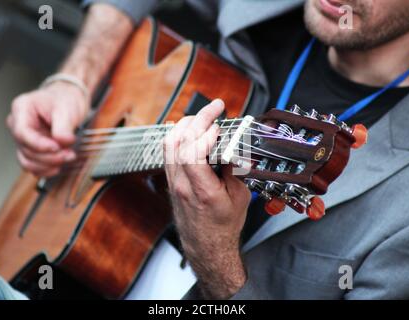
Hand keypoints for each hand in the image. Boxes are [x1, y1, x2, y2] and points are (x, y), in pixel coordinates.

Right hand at [7, 82, 89, 176]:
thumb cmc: (64, 99)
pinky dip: (45, 169)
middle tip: (69, 154)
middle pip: (26, 149)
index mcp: (22, 109)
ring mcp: (23, 138)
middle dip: (49, 156)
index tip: (57, 147)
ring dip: (47, 165)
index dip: (39, 144)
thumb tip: (63, 142)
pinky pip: (32, 165)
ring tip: (67, 158)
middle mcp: (18, 124)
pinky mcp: (31, 149)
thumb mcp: (66, 108)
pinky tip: (58, 167)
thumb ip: (63, 126)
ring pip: (27, 160)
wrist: (68, 101)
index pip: (22, 132)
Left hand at [163, 99, 251, 298]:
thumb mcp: (240, 197)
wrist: (206, 245)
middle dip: (197, 119)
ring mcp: (174, 182)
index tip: (219, 125)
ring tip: (202, 116)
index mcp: (202, 191)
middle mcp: (183, 184)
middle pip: (179, 143)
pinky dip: (178, 135)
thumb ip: (235, 169)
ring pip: (169, 144)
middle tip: (215, 107)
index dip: (204, 134)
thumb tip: (231, 145)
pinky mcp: (171, 180)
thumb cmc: (223, 225)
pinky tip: (189, 129)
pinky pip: (168, 151)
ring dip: (186, 124)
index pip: (192, 154)